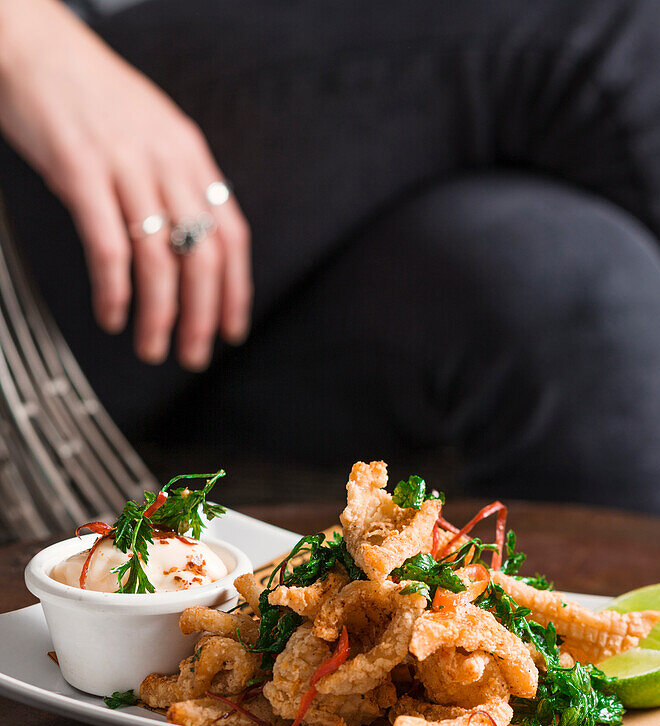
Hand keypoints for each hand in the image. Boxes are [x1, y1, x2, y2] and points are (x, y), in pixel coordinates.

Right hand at [0, 0, 251, 368]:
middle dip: (202, 317)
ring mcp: (124, 163)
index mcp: (188, 154)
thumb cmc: (84, 93)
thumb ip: (171, 183)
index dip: (236, 291)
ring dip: (158, 315)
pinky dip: (114, 290)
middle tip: (193, 356)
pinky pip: (108, 245)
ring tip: (150, 347)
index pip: (231, 235)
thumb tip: (186, 243)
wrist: (28, 42)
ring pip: (159, 258)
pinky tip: (112, 315)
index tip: (233, 330)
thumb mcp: (147, 133)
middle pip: (202, 255)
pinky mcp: (80, 168)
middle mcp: (165, 159)